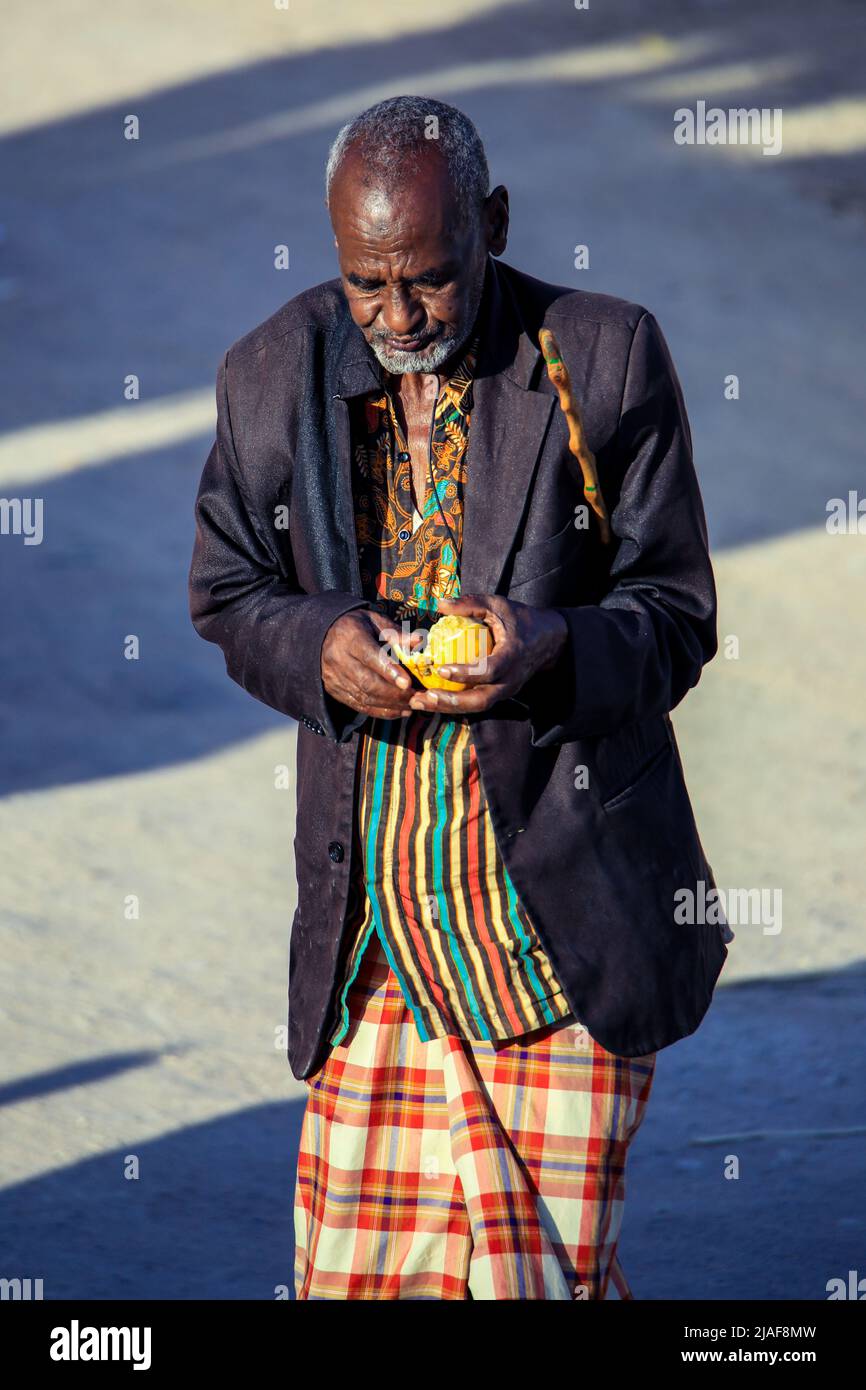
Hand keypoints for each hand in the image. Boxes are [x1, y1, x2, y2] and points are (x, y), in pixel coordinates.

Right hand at [321, 609, 417, 718]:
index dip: (389, 671)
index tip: (407, 683)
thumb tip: (419, 641)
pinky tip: (398, 711)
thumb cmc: (356, 626)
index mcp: (350, 637)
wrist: (323, 635)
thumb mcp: (375, 621)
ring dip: (390, 705)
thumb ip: (396, 633)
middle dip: (394, 694)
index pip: (370, 656)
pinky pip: (358, 705)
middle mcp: (339, 659)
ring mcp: (334, 677)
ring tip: (411, 706)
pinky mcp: (334, 690)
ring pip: (364, 697)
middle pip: (367, 682)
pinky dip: (380, 711)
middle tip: (416, 698)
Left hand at [407, 593, 567, 714]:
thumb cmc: (520, 619)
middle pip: (481, 700)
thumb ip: (470, 603)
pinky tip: (431, 700)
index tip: (441, 669)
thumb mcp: (497, 605)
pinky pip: (477, 703)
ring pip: (477, 707)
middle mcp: (511, 679)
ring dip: (448, 708)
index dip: (466, 673)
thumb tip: (440, 604)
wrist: (548, 640)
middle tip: (424, 698)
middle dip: (451, 703)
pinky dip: (454, 705)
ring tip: (420, 703)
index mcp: (512, 656)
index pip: (490, 671)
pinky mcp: (500, 694)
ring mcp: (507, 690)